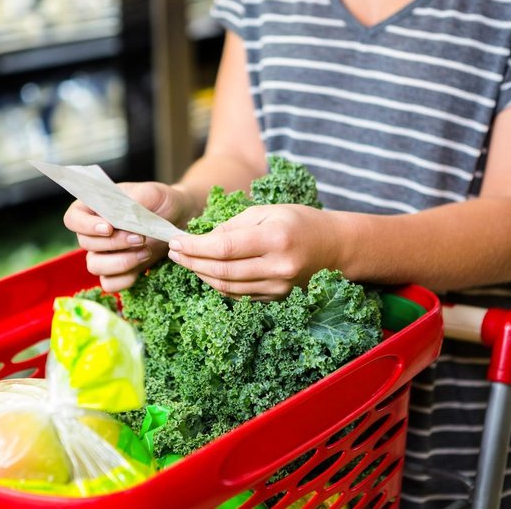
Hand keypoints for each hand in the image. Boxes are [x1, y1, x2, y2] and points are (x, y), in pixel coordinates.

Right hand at [63, 181, 191, 291]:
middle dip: (114, 243)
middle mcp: (94, 233)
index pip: (73, 219)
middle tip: (140, 238)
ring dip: (120, 262)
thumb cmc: (161, 202)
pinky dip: (125, 279)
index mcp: (94, 208)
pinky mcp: (117, 272)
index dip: (85, 226)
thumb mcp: (152, 193)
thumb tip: (122, 213)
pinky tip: (143, 266)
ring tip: (146, 251)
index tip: (109, 228)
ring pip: (95, 266)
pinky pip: (109, 284)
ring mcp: (104, 254)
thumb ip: (136, 200)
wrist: (179, 219)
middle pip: (86, 244)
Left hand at [167, 204, 340, 299]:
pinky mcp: (277, 298)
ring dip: (201, 275)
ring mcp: (278, 287)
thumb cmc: (300, 222)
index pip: (223, 248)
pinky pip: (239, 295)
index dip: (195, 247)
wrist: (336, 248)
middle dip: (192, 262)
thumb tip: (203, 239)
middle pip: (221, 271)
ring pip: (227, 287)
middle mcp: (277, 267)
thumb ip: (234, 225)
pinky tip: (207, 272)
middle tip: (174, 253)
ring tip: (187, 261)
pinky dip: (219, 285)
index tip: (176, 242)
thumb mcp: (268, 211)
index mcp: (275, 239)